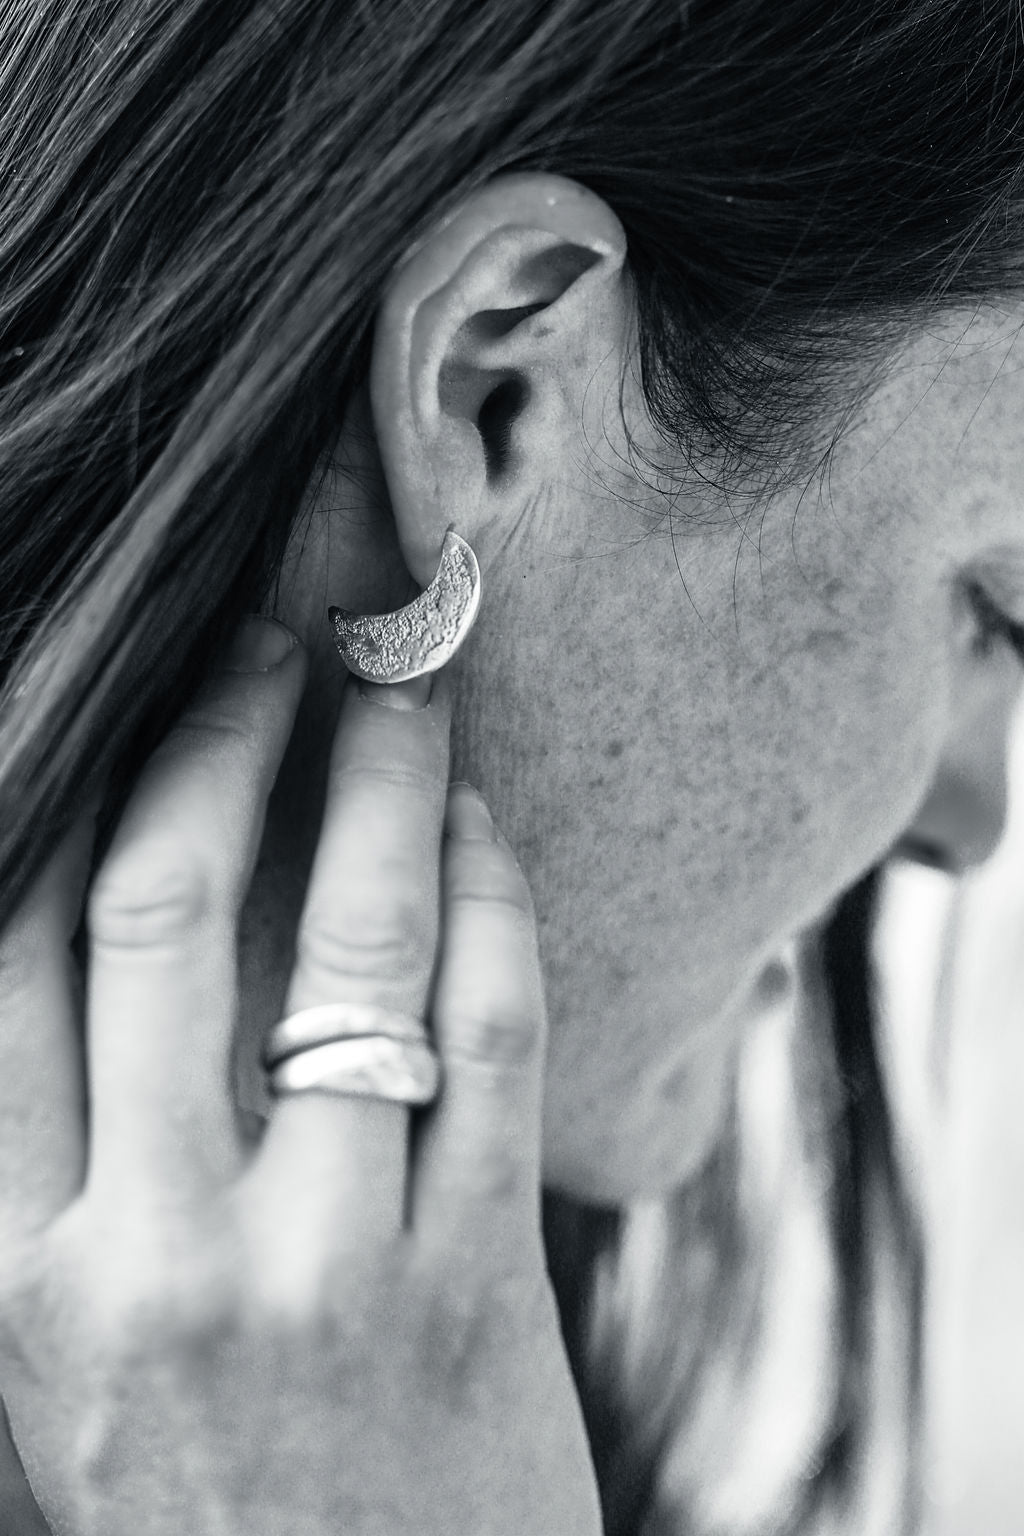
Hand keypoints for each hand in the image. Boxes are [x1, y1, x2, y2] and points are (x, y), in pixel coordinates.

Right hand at [0, 618, 600, 1535]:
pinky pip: (488, 1039)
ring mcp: (320, 1270)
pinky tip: (481, 838)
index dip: (75, 794)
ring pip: (348, 945)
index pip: (11, 960)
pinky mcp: (473, 1290)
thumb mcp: (69, 1363)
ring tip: (399, 691)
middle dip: (218, 741)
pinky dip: (492, 908)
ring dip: (377, 785)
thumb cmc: (203, 1517)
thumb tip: (108, 938)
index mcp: (18, 1270)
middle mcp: (151, 1253)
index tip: (132, 702)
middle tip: (266, 644)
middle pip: (166, 911)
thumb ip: (75, 1170)